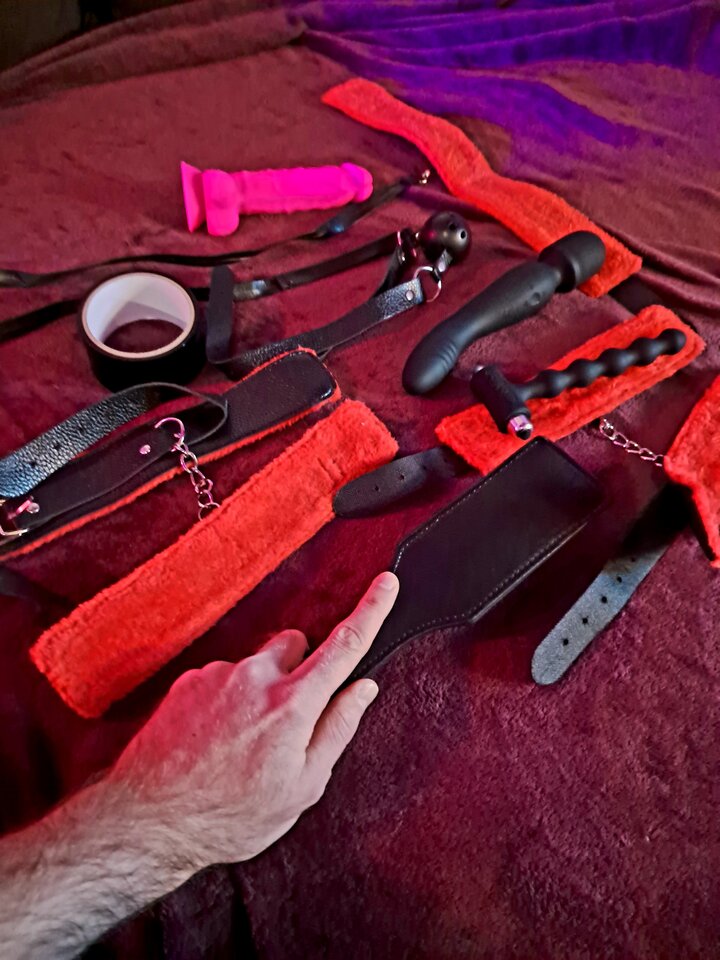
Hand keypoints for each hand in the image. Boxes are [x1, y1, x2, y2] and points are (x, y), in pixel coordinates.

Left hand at [109, 571, 398, 871]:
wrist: (150, 821)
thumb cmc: (230, 815)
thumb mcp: (302, 787)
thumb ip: (337, 729)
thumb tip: (363, 689)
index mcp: (292, 705)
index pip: (344, 645)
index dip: (371, 610)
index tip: (386, 583)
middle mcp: (255, 677)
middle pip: (294, 644)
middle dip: (298, 669)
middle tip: (285, 721)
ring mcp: (218, 674)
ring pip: (256, 665)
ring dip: (257, 689)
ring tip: (238, 743)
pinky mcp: (188, 679)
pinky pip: (222, 677)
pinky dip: (225, 700)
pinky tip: (212, 739)